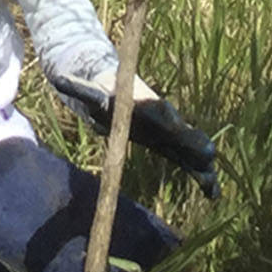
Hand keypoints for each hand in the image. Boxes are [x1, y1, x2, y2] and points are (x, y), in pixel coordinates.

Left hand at [51, 71, 219, 198]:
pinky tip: (212, 194)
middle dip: (193, 143)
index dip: (163, 116)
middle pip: (181, 132)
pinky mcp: (176, 148)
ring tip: (212, 182)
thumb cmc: (109, 96)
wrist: (128, 97)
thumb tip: (58, 78)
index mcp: (146, 104)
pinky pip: (191, 163)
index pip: (155, 109)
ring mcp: (174, 135)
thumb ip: (79, 88)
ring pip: (192, 150)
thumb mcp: (93, 93)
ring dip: (201, 165)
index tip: (173, 123)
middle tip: (207, 153)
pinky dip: (202, 177)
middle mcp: (165, 119)